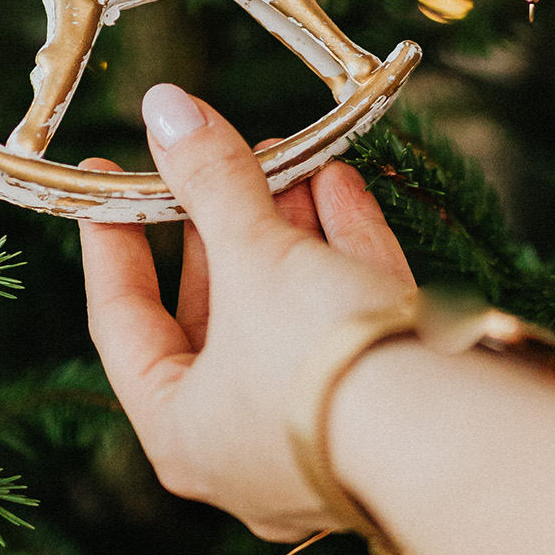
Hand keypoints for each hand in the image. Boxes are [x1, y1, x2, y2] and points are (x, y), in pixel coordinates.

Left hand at [81, 81, 415, 538]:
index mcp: (181, 433)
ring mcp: (321, 433)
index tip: (105, 173)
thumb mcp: (254, 257)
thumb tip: (165, 107)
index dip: (113, 238)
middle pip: (215, 311)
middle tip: (218, 152)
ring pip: (286, 311)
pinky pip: (347, 321)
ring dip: (286, 225)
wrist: (450, 433)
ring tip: (287, 153)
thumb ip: (211, 179)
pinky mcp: (386, 409)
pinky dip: (340, 249)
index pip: (123, 321)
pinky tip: (338, 183)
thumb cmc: (320, 361)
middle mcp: (243, 447)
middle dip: (221, 220)